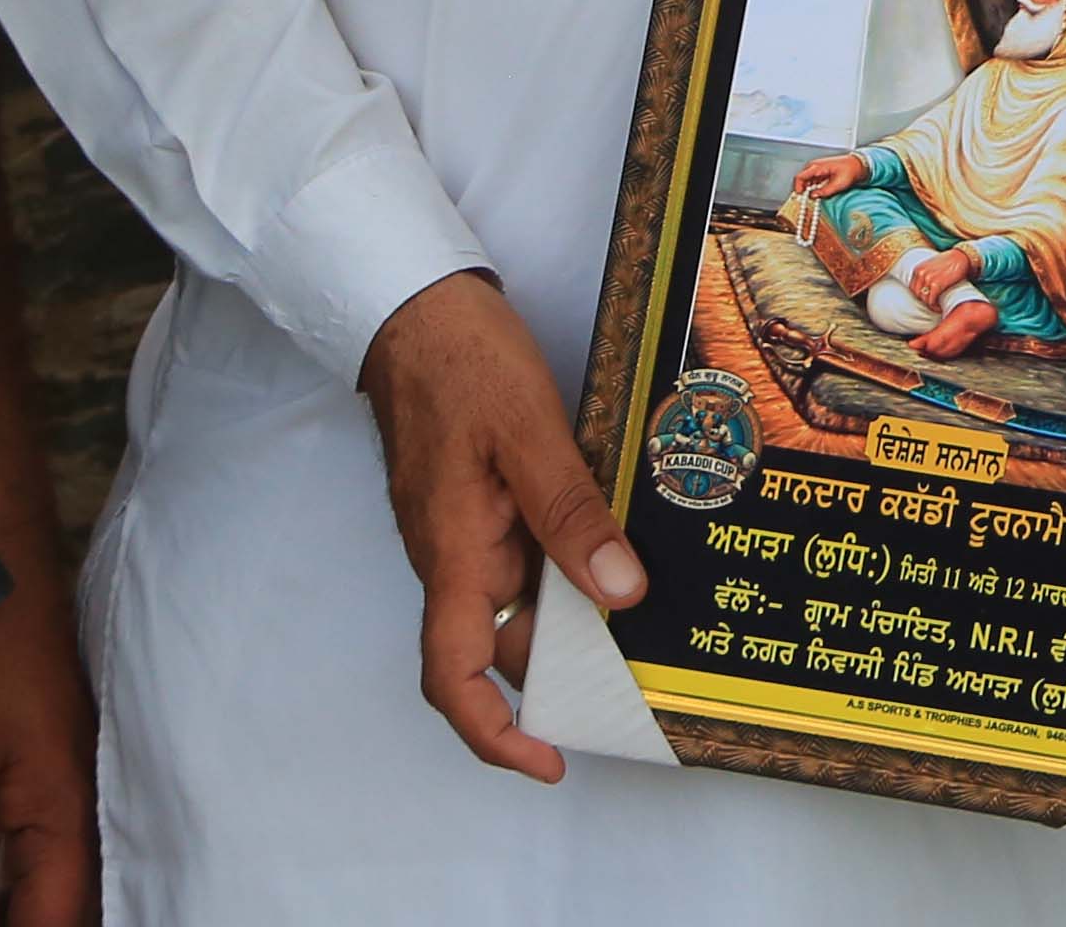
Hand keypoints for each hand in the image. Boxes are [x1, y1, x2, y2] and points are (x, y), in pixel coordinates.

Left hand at [0, 578, 93, 926]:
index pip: (55, 926)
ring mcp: (70, 784)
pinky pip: (42, 847)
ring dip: (17, 908)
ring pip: (55, 879)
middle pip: (65, 906)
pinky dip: (14, 882)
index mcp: (70, 818)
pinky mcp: (47, 765)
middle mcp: (85, 808)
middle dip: (20, 924)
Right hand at [356, 270, 645, 782]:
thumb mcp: (529, 433)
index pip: (453, 677)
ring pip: (521, 597)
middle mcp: (454, 556)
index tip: (549, 761)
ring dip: (574, 607)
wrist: (416, 305)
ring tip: (649, 606)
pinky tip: (618, 541)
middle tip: (643, 675)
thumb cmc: (461, 362)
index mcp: (452, 555)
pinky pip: (525, 552)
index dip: (495, 734)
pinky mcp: (481, 500)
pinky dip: (569, 560)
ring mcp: (465, 529)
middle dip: (565, 668)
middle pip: (502, 644)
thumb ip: (572, 514)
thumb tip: (618, 594)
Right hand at [784, 150, 865, 197]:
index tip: (800, 197)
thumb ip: (824, 191)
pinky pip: (811, 181)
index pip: (800, 177)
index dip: (797, 188)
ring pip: (806, 181)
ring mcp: (817, 168)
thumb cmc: (850, 171)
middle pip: (801, 180)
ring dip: (808, 189)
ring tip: (816, 195)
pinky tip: (819, 192)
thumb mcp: (838, 184)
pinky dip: (812, 187)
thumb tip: (813, 196)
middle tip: (808, 199)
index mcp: (817, 167)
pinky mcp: (820, 172)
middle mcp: (814, 166)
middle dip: (803, 190)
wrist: (857, 165)